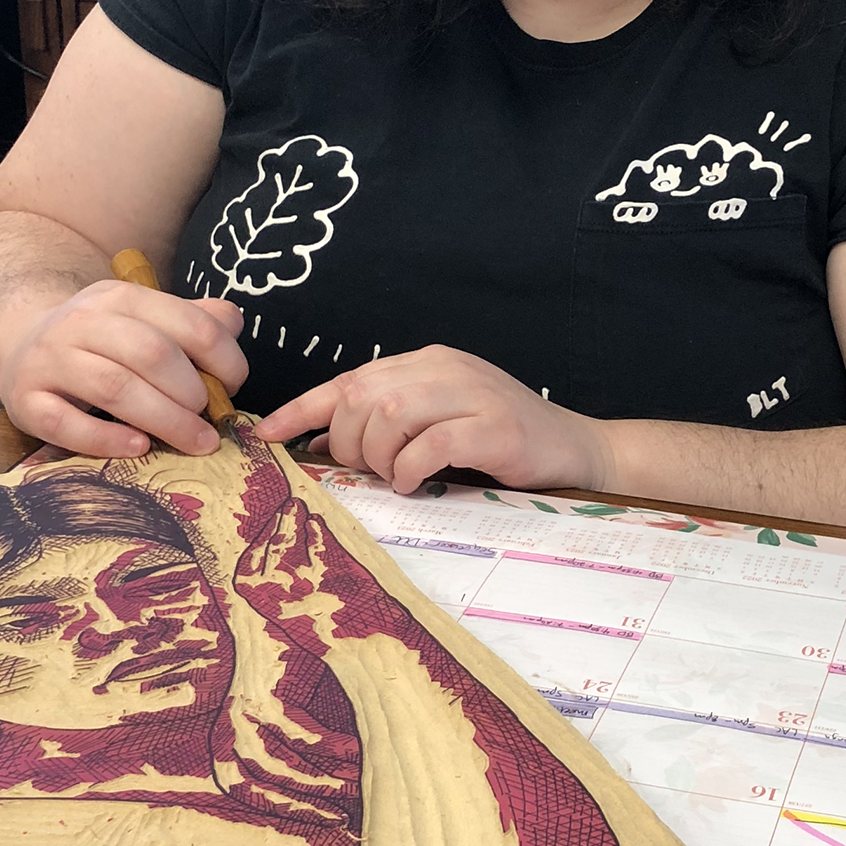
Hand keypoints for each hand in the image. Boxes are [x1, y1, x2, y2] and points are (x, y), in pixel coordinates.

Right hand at [0, 282, 248, 458]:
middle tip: (210, 423)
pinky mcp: (25, 401)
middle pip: (151, 354)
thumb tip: (233, 325)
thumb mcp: (144, 319)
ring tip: (195, 442)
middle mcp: (82, 322)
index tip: (234, 387)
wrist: (20, 345)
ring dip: (164, 419)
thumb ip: (192, 321)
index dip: (223, 357)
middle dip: (192, 392)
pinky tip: (139, 448)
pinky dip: (106, 440)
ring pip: (114, 387)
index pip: (187, 322)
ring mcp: (49, 360)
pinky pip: (65, 424)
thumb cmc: (101, 342)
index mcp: (121, 298)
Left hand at [255, 345, 612, 496]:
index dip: (303, 408)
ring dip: (379, 457)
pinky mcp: (496, 427)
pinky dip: (412, 469)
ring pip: (391, 415)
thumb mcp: (436, 426)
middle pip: (363, 396)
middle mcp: (446, 369)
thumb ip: (385, 427)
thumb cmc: (501, 444)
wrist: (578, 451)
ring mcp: (474, 394)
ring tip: (396, 477)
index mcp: (427, 363)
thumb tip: (321, 444)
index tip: (266, 435)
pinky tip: (419, 483)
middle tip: (367, 471)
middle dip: (349, 442)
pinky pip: (431, 445)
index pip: (349, 379)